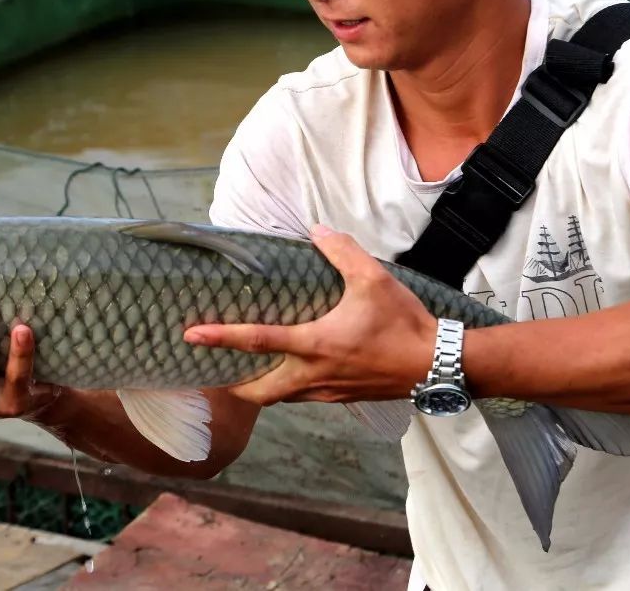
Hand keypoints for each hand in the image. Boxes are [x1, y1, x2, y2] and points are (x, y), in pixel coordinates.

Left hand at [183, 225, 438, 406]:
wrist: (437, 364)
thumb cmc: (404, 323)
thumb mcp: (375, 278)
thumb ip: (342, 252)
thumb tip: (318, 230)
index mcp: (315, 344)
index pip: (257, 341)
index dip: (221, 338)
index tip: (192, 336)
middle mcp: (314, 375)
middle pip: (259, 392)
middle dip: (233, 387)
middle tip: (216, 373)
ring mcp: (329, 391)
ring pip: (282, 398)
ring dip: (261, 388)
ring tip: (248, 371)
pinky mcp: (344, 398)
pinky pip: (305, 397)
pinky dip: (289, 389)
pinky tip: (294, 372)